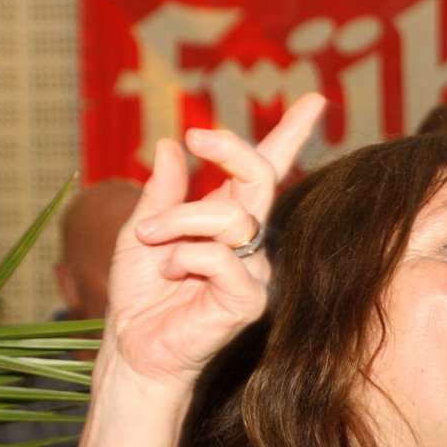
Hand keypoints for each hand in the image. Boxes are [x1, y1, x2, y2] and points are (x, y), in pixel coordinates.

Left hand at [98, 93, 325, 388]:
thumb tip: (169, 146)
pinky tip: (167, 273)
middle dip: (230, 151)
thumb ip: (161, 192)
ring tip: (149, 240)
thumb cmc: (140, 293)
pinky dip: (183, 257)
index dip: (292, 135)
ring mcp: (254, 271)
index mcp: (228, 218)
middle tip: (195, 138)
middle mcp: (249, 241)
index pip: (268, 171)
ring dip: (179, 220)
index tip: (314, 101)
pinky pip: (221, 257)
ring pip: (231, 217)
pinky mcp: (248, 301)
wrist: (133, 346)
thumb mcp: (140, 229)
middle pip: (261, 178)